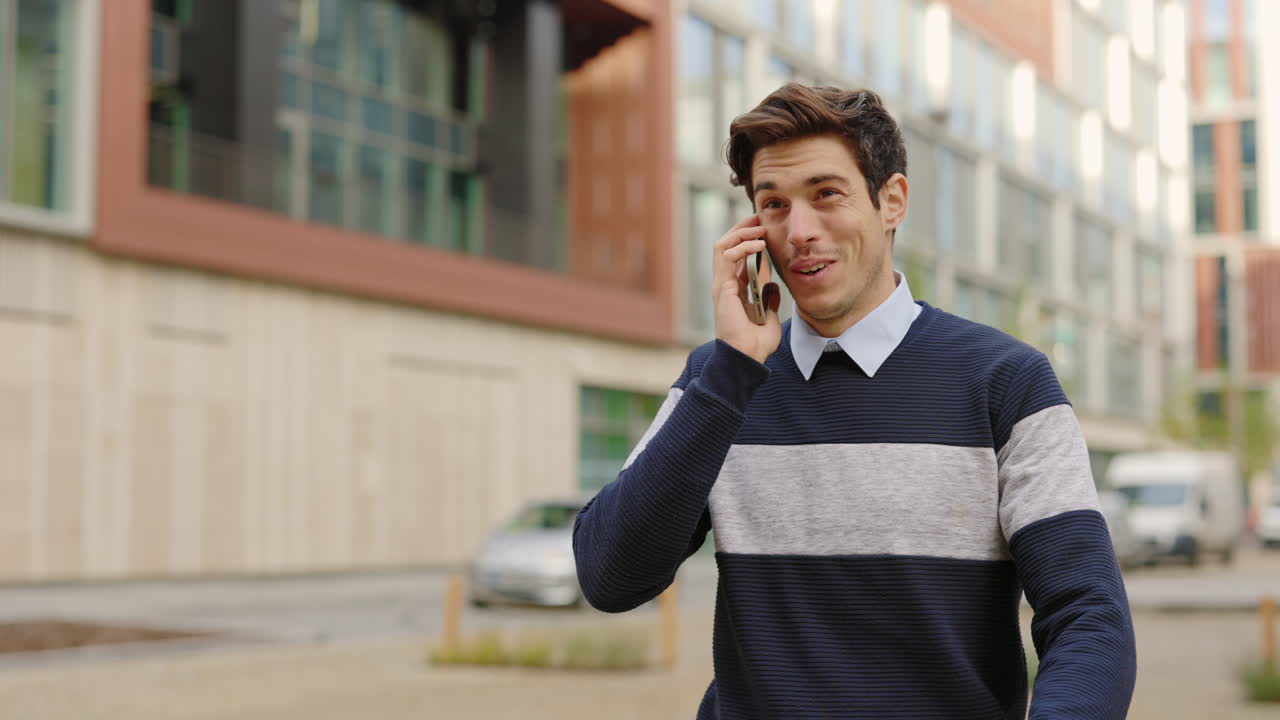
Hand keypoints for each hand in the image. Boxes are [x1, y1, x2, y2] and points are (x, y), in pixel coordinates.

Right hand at [712, 215, 782, 364]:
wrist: (748, 357)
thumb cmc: (756, 344)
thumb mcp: (769, 317)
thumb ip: (770, 300)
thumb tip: (774, 286)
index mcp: (734, 289)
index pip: (737, 256)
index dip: (750, 239)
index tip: (766, 229)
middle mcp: (725, 284)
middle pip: (726, 245)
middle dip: (742, 228)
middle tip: (760, 218)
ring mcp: (721, 285)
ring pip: (722, 245)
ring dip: (741, 232)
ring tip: (759, 228)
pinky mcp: (722, 287)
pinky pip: (726, 256)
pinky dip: (742, 245)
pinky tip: (759, 245)